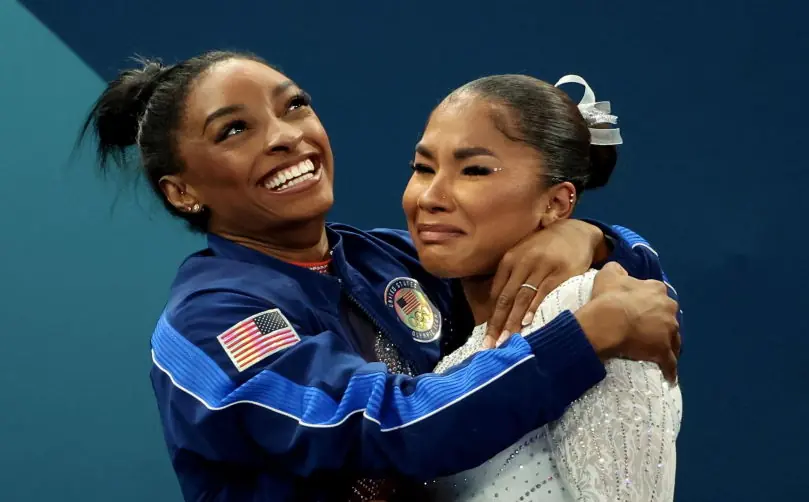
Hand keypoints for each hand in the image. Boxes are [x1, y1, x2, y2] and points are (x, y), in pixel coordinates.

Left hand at [484, 219, 605, 347]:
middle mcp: (522, 262)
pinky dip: (535, 307)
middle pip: (506, 298)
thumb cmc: (545, 248)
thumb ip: (511, 278)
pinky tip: (528, 322)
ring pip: (522, 298)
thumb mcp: (523, 256)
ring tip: (507, 341)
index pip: (497, 294)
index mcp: (509, 260)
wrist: (575, 232)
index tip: (487, 339)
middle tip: (492, 347)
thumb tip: (498, 310)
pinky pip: (544, 292)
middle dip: (498, 325)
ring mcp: (541, 266)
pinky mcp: (561, 271)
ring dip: (513, 322)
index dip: (491, 319)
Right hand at [576, 262, 680, 381]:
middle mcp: (668, 308)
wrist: (608, 322)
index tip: (640, 308)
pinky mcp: (665, 351)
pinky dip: (670, 370)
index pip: (658, 294)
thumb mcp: (609, 274)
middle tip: (646, 330)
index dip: (649, 302)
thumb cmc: (608, 298)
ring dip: (668, 345)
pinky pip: (670, 363)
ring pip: (673, 340)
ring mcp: (669, 331)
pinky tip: (668, 377)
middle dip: (661, 323)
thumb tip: (620, 271)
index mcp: (657, 289)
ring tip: (656, 353)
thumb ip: (617, 269)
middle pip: (669, 317)